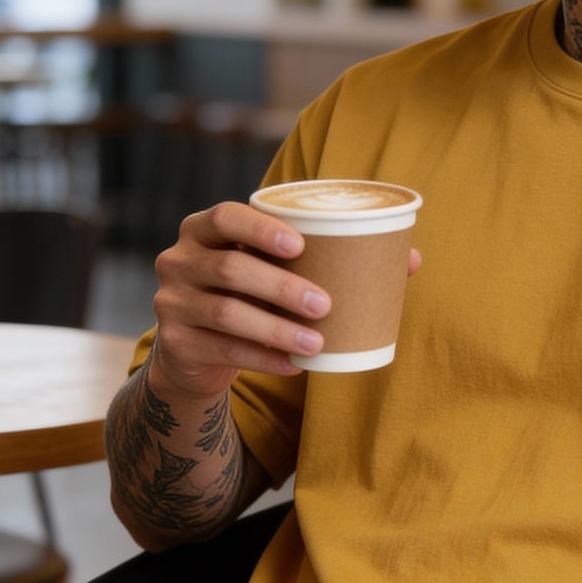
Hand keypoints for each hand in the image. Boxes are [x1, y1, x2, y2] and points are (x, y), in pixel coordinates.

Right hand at [149, 201, 421, 401]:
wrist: (198, 351)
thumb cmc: (254, 295)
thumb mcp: (278, 271)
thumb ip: (330, 258)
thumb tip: (411, 259)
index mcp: (203, 230)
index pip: (225, 216)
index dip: (261, 228)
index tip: (302, 244)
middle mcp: (178, 260)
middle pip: (230, 269)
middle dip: (280, 286)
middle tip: (325, 303)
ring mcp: (171, 303)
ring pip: (226, 313)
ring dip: (277, 328)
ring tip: (318, 342)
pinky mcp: (175, 344)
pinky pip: (223, 350)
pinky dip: (264, 358)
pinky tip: (296, 366)